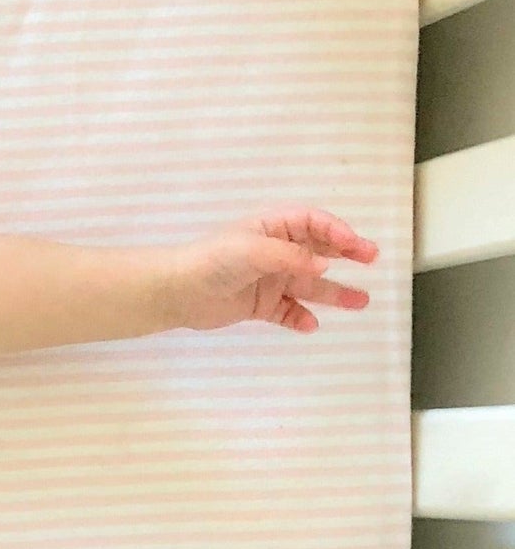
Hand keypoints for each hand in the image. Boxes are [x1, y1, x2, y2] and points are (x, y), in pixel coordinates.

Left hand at [172, 207, 377, 334]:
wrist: (176, 291)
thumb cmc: (213, 261)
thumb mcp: (254, 251)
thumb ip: (291, 257)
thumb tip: (324, 264)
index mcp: (272, 229)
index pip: (313, 223)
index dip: (337, 231)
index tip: (357, 246)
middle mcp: (275, 252)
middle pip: (318, 251)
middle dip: (345, 254)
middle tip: (371, 260)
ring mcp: (269, 280)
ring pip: (309, 285)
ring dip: (334, 292)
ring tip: (361, 302)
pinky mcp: (259, 305)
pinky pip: (287, 311)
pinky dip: (300, 318)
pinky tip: (311, 324)